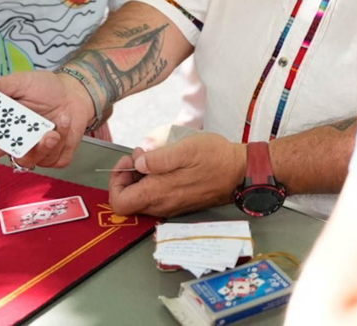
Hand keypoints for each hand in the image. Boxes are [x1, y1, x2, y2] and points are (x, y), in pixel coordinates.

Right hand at [0, 70, 96, 169]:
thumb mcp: (20, 82)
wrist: (73, 91)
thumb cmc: (43, 89)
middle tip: (44, 134)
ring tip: (61, 118)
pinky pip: (57, 158)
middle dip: (30, 149)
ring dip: (51, 141)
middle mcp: (18, 145)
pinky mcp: (56, 157)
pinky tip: (66, 121)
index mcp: (4, 130)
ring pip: (38, 160)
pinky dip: (65, 139)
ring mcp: (37, 153)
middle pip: (17, 159)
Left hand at [107, 134, 247, 217]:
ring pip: (141, 201)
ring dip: (140, 180)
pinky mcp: (179, 204)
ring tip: (153, 159)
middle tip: (141, 156)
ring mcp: (171, 207)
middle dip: (127, 178)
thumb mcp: (186, 149)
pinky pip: (156, 199)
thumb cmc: (214, 156)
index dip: (116, 182)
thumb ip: (159, 158)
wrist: (240, 171)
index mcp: (159, 192)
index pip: (119, 203)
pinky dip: (152, 184)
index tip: (129, 162)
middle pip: (128, 202)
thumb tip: (137, 163)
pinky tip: (165, 167)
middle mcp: (162, 205)